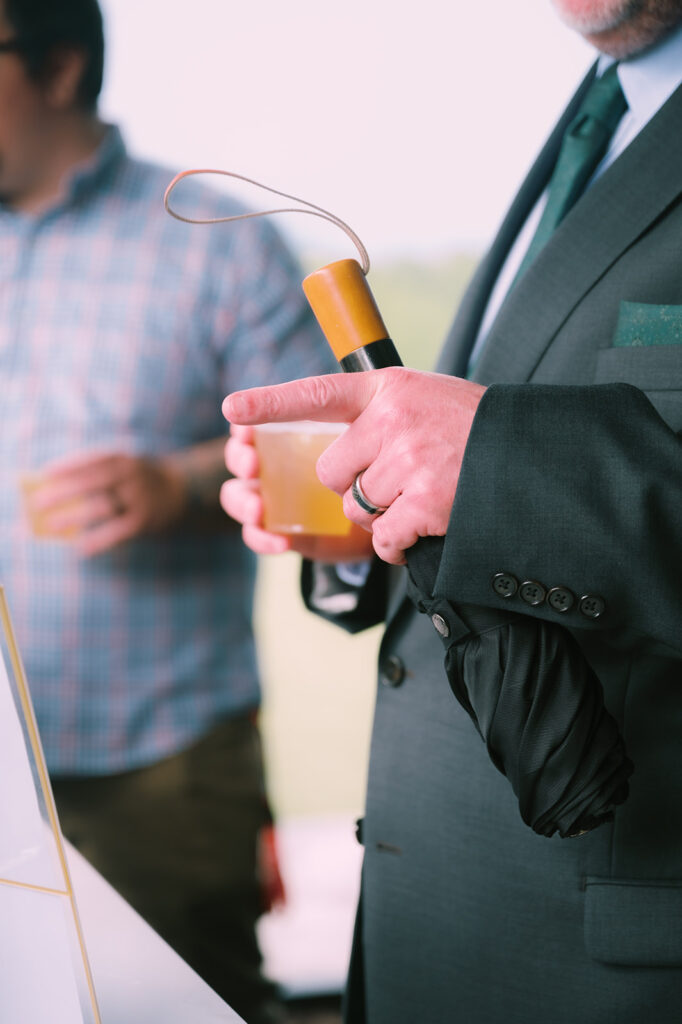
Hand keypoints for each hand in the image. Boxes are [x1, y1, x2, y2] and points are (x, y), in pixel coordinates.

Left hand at [27, 451, 186, 555]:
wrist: (185, 494)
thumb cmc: (141, 481)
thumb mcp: (126, 468)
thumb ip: (99, 474)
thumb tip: (58, 488)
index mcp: (125, 460)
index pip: (91, 461)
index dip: (68, 467)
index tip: (45, 474)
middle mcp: (132, 477)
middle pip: (91, 483)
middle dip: (62, 493)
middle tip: (37, 503)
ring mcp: (140, 499)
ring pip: (101, 508)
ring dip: (73, 517)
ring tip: (51, 525)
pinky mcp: (145, 521)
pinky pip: (117, 532)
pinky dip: (98, 540)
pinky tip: (81, 548)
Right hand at [222, 425, 373, 561]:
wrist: (386, 510)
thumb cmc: (378, 459)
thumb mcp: (374, 433)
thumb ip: (364, 422)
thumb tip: (359, 409)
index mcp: (291, 427)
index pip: (264, 412)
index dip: (249, 410)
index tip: (236, 410)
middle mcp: (273, 458)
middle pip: (240, 453)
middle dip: (240, 458)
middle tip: (253, 464)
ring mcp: (272, 494)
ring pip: (237, 494)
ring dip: (242, 501)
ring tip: (258, 509)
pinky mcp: (278, 526)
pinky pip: (256, 533)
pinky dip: (263, 538)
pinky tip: (282, 541)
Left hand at [223, 367, 485, 564]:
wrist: (529, 453)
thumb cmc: (473, 427)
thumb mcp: (424, 397)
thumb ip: (381, 411)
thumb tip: (338, 440)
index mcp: (387, 388)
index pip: (317, 394)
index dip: (270, 403)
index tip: (232, 408)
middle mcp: (392, 420)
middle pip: (332, 471)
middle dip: (354, 485)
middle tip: (395, 477)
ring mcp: (408, 462)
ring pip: (357, 507)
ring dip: (382, 513)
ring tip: (421, 495)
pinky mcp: (424, 503)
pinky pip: (383, 537)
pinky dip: (398, 544)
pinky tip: (423, 526)